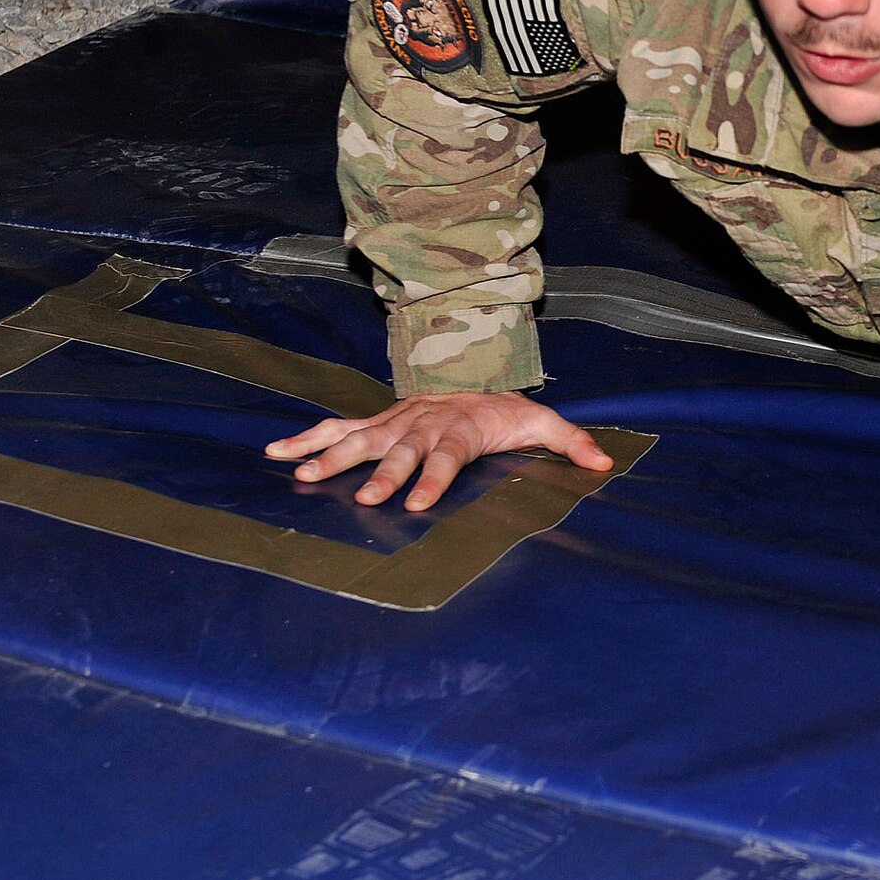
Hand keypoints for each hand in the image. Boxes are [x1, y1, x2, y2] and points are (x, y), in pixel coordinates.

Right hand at [264, 390, 612, 510]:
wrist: (471, 377)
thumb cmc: (504, 412)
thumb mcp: (542, 424)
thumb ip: (570, 442)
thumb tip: (603, 463)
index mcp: (458, 428)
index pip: (447, 455)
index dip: (434, 477)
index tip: (420, 503)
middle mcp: (421, 423)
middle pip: (400, 449)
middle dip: (383, 473)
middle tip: (366, 499)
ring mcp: (394, 421)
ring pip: (359, 438)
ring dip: (331, 456)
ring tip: (300, 474)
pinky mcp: (375, 422)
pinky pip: (336, 429)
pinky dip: (306, 438)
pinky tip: (276, 452)